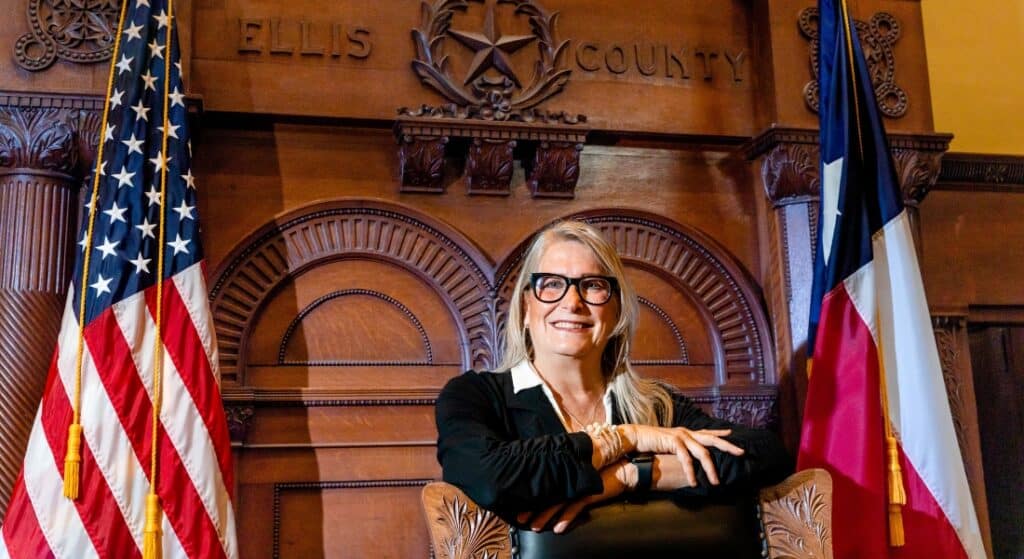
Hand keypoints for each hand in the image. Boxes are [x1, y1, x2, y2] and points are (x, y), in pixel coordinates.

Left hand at [516, 460, 633, 533]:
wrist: (621, 469)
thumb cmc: (601, 472)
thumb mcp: (581, 475)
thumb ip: (567, 479)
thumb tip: (554, 489)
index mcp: (565, 473)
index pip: (545, 484)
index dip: (531, 495)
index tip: (518, 503)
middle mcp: (569, 477)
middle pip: (547, 493)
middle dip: (532, 507)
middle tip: (519, 517)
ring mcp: (578, 485)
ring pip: (558, 502)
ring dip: (545, 515)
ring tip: (533, 526)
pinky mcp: (589, 492)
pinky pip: (575, 507)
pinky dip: (566, 518)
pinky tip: (558, 528)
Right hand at [624, 425, 743, 486]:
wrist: (635, 437)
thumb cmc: (650, 443)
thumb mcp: (669, 446)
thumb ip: (680, 450)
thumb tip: (688, 459)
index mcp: (686, 433)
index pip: (707, 432)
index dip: (720, 433)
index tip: (732, 434)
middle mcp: (686, 432)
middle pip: (712, 439)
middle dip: (728, 446)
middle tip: (741, 453)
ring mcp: (681, 436)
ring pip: (702, 452)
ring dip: (710, 469)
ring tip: (715, 482)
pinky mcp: (673, 441)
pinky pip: (686, 459)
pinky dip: (691, 471)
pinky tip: (694, 481)